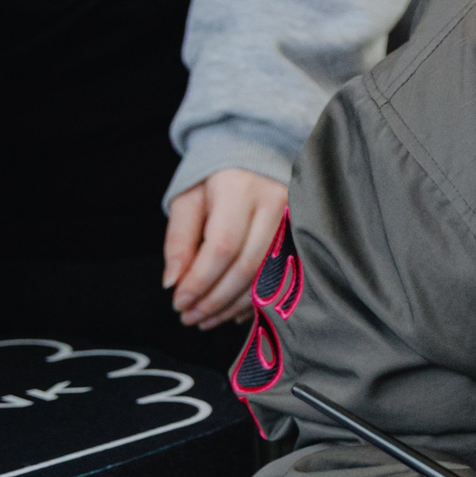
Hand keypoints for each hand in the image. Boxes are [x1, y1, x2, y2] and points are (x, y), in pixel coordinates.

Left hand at [162, 168, 288, 329]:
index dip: (200, 281)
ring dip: (232, 305)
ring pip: (266, 277)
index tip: (179, 302)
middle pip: (247, 266)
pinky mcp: (302, 237)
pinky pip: (281, 278)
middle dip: (215, 299)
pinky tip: (232, 311)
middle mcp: (274, 205)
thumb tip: (173, 283)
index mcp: (240, 190)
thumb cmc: (215, 181)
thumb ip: (178, 241)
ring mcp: (295, 222)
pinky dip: (254, 300)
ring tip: (206, 318)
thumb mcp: (187, 201)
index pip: (222, 247)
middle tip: (191, 317)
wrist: (253, 158)